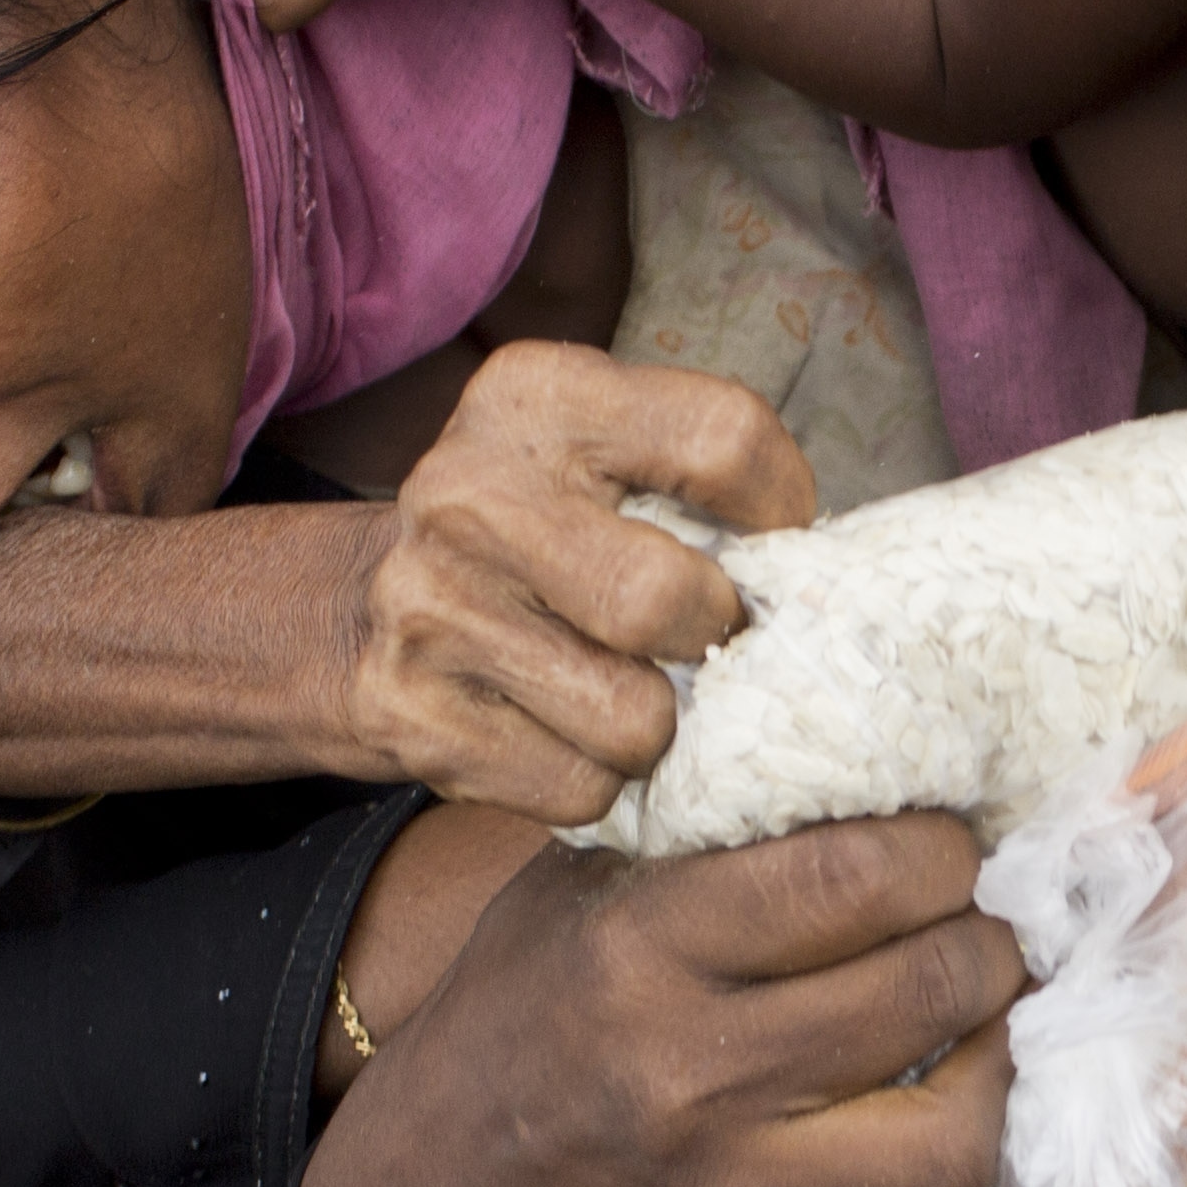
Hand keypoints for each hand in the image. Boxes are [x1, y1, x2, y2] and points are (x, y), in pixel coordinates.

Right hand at [301, 808, 1023, 1186]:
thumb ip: (712, 816)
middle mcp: (694, 1076)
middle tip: (994, 917)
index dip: (940, 846)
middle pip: (930, 991)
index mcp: (644, 951)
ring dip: (1013, 1063)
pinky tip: (996, 1159)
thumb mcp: (584, 872)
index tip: (947, 840)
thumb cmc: (528, 996)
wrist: (442, 1172)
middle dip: (994, 936)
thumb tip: (883, 750)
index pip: (854, 876)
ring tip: (1003, 1016)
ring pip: (958, 1142)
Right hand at [334, 346, 806, 820]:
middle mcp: (470, 493)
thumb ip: (703, 479)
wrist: (360, 608)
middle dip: (709, 639)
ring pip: (631, 721)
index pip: (725, 440)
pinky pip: (576, 788)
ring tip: (622, 689)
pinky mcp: (410, 715)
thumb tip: (825, 579)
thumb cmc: (535, 532)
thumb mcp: (602, 450)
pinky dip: (594, 780)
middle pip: (666, 601)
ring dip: (654, 728)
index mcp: (540, 398)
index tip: (770, 542)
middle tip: (697, 641)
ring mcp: (430, 609)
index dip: (780, 509)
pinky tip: (563, 732)